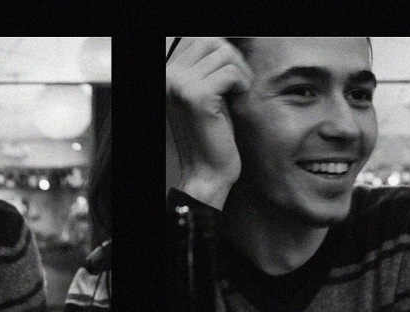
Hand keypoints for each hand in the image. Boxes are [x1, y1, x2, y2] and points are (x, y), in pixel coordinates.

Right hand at [166, 37, 252, 208]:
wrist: (207, 172)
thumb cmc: (210, 136)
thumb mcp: (203, 96)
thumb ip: (205, 70)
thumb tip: (223, 45)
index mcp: (167, 76)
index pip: (199, 41)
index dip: (223, 54)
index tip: (231, 78)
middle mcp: (168, 77)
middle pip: (210, 42)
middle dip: (232, 59)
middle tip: (239, 84)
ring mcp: (180, 86)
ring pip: (224, 54)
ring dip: (240, 72)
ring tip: (238, 94)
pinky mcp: (198, 98)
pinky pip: (231, 73)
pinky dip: (242, 84)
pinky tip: (238, 101)